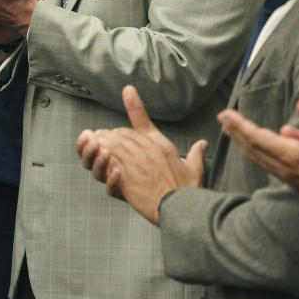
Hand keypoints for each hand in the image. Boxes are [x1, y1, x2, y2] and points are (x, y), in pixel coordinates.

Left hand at [75, 85, 206, 224]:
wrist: (181, 209)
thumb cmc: (187, 191)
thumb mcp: (195, 169)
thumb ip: (196, 154)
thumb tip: (203, 144)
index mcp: (161, 146)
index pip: (143, 122)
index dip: (134, 106)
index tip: (127, 90)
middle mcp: (148, 150)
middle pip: (122, 133)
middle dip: (110, 134)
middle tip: (102, 136)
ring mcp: (136, 162)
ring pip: (113, 144)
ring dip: (102, 143)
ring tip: (95, 144)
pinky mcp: (127, 176)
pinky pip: (110, 161)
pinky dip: (101, 156)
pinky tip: (98, 155)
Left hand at [219, 98, 298, 203]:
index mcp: (292, 156)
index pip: (257, 137)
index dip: (239, 124)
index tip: (225, 113)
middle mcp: (285, 169)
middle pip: (252, 148)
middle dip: (235, 132)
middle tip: (221, 118)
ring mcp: (290, 179)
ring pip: (259, 159)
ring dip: (243, 143)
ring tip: (232, 131)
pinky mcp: (297, 185)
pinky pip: (269, 166)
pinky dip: (257, 154)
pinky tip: (256, 149)